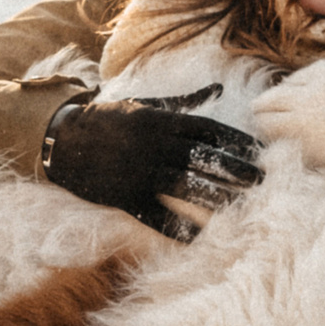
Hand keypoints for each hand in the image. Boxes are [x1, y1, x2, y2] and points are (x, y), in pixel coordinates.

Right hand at [41, 87, 262, 239]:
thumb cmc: (108, 119)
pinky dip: (178, 227)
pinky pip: (156, 215)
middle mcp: (153, 145)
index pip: (207, 129)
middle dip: (234, 169)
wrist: (62, 139)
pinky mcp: (125, 196)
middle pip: (202, 158)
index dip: (235, 140)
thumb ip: (184, 101)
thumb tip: (218, 89)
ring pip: (185, 185)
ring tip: (241, 205)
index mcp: (159, 121)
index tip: (258, 150)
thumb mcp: (144, 104)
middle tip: (262, 180)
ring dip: (215, 197)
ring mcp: (139, 171)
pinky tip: (200, 236)